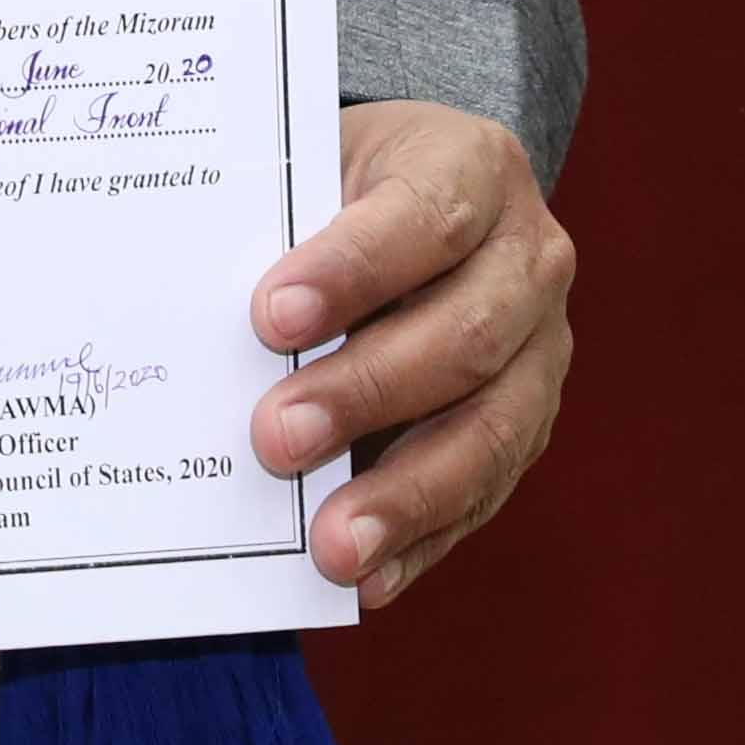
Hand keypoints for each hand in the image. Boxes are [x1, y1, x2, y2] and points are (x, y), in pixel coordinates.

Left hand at [244, 104, 570, 609]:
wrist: (420, 198)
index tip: (268, 316)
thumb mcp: (318, 167)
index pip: (425, 219)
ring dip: (405, 493)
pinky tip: (370, 577)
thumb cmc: (345, 184)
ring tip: (333, 545)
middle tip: (274, 437)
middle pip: (465, 334)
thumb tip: (201, 321)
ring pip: (491, 429)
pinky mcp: (530, 423)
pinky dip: (424, 540)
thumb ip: (281, 230)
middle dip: (366, 392)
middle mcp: (530, 259)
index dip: (351, 270)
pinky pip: (486, 492)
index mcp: (475, 169)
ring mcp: (543, 350)